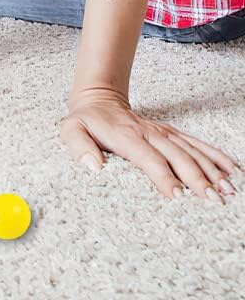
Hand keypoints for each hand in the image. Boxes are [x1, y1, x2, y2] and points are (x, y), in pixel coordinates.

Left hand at [62, 87, 239, 198]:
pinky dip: (215, 156)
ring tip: (228, 190)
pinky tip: (232, 169)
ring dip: (211, 169)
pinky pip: (196, 143)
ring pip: (191, 150)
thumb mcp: (71, 130)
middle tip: (212, 200)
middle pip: (176, 155)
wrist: (97, 99)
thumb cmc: (86, 121)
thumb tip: (94, 166)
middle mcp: (148, 133)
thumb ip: (79, 146)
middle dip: (196, 177)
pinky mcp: (170, 132)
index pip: (148, 158)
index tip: (177, 195)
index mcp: (126, 136)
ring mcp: (162, 132)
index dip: (163, 176)